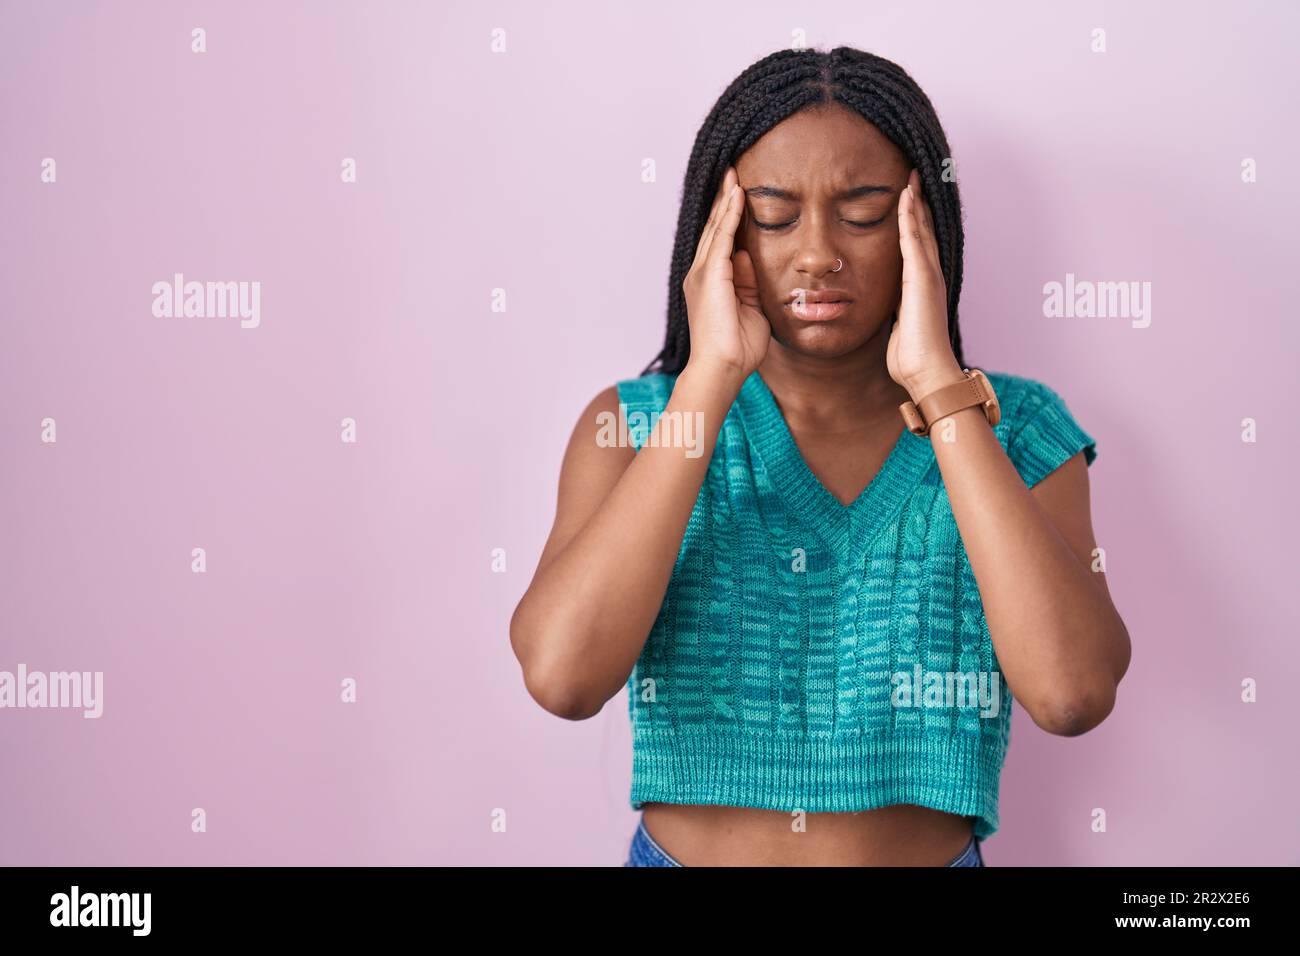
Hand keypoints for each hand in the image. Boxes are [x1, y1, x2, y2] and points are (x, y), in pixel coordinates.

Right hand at [681, 165, 769, 387]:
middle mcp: (700, 275)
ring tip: (734, 175)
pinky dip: (731, 215)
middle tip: (732, 173)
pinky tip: (738, 196)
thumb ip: (749, 283)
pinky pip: (722, 237)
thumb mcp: (751, 308)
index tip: (738, 194)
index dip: (728, 217)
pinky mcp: (710, 275)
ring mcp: (702, 274)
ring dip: (726, 201)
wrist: (722, 368)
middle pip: (714, 229)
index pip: (720, 243)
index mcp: (710, 284)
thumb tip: (747, 257)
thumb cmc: (737, 349)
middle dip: (724, 201)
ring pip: (716, 228)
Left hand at [886, 168, 964, 399]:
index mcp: (921, 285)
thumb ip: (896, 312)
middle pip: (923, 231)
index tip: (907, 199)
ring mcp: (927, 275)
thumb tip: (889, 312)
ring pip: (920, 229)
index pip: (917, 245)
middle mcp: (928, 275)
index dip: (913, 221)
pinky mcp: (921, 278)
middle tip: (913, 176)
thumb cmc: (912, 356)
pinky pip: (913, 240)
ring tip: (910, 177)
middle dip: (918, 204)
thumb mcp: (899, 327)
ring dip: (915, 202)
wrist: (927, 371)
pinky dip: (909, 217)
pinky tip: (905, 198)